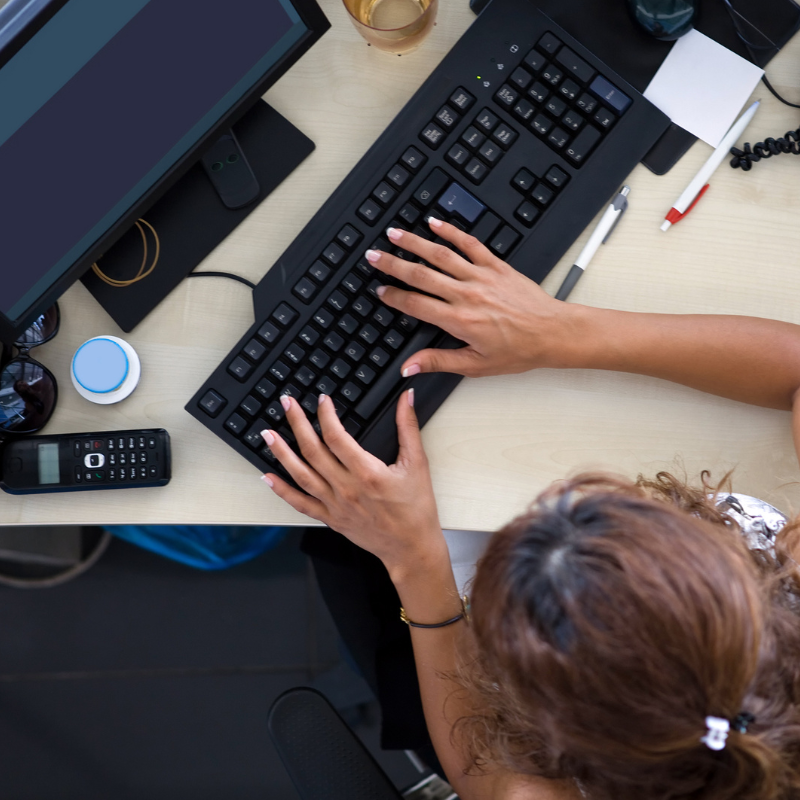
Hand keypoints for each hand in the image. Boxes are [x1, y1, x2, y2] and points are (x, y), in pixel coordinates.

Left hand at [259, 390, 445, 578]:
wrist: (411, 548)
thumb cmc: (416, 509)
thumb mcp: (418, 464)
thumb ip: (409, 427)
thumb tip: (406, 398)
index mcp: (367, 473)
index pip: (337, 437)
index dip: (326, 415)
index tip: (322, 400)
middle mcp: (346, 489)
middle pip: (314, 451)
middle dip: (297, 424)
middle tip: (286, 403)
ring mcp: (335, 505)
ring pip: (301, 475)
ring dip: (282, 453)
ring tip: (267, 434)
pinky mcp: (331, 518)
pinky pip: (301, 503)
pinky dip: (282, 490)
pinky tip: (267, 477)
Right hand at [365, 218, 573, 377]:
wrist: (553, 333)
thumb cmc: (519, 350)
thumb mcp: (476, 365)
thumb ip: (439, 362)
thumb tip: (410, 367)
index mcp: (458, 320)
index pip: (416, 304)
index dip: (394, 297)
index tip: (380, 291)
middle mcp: (466, 294)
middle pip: (421, 275)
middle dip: (393, 264)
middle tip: (373, 256)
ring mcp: (481, 277)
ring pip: (440, 254)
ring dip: (414, 242)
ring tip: (395, 234)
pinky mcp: (496, 266)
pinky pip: (470, 244)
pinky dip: (451, 232)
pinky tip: (436, 223)